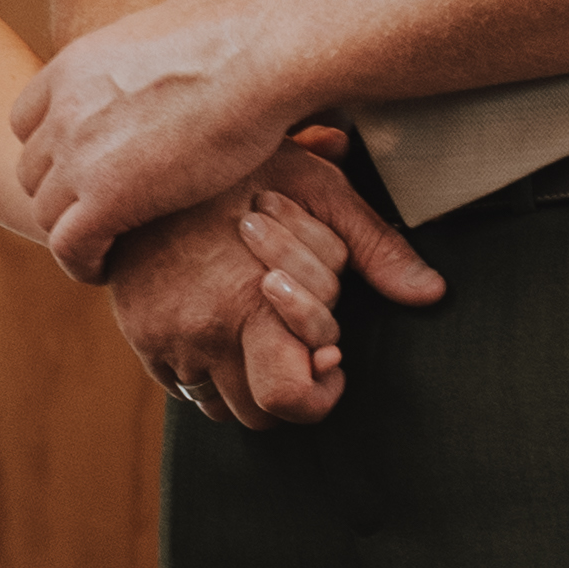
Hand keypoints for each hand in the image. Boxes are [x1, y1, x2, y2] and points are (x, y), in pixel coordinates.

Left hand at [16, 0, 308, 276]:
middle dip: (60, 193)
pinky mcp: (104, 199)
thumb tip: (192, 2)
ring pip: (46, 212)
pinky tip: (107, 269)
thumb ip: (171, 14)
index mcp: (73, 66)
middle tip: (96, 214)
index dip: (52, 148)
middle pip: (32, 169)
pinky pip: (69, 246)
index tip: (84, 170)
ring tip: (104, 248)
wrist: (260, 59)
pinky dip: (83, 263)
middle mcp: (63, 109)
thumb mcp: (188, 5)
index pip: (26, 119)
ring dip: (73, 232)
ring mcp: (77, 155)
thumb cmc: (243, 33)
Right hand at [108, 139, 443, 431]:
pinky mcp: (137, 336)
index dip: (319, 393)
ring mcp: (162, 340)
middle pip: (258, 414)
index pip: (287, 399)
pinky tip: (218, 316)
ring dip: (245, 377)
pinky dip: (205, 364)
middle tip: (295, 337)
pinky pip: (180, 383)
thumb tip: (431, 293)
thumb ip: (373, 246)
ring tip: (255, 324)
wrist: (139, 153)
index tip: (329, 358)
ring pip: (218, 405)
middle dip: (286, 384)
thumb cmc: (237, 164)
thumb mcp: (315, 188)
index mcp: (248, 303)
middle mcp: (201, 333)